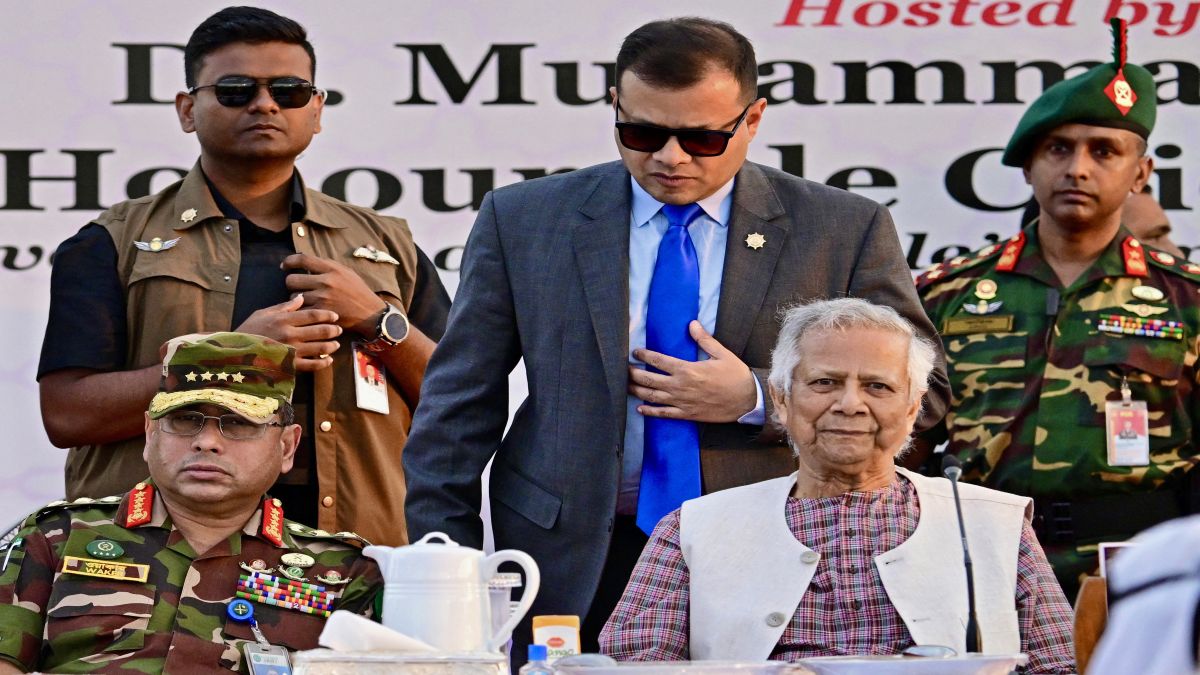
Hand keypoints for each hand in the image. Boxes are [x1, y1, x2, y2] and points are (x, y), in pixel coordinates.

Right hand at [235, 295, 341, 371]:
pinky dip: (322, 363)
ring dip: (331, 346)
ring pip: (319, 348)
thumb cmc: (249, 330)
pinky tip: (327, 360)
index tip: (335, 316)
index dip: (327, 315)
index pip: (312, 315)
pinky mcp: (288, 366)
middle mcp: (290, 334)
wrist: (234, 353)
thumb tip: (301, 297)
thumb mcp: (263, 313)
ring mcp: (290, 351)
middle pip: (320, 331)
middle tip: (339, 329)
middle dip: (333, 330)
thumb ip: (284, 307)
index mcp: (284, 319)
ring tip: (336, 344)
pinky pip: (310, 365)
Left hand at [282, 253, 386, 336]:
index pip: (302, 259)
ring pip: (294, 296)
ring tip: (306, 301)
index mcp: (332, 269)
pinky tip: (307, 310)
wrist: (370, 313)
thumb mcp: (347, 272)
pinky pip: (301, 310)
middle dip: (292, 283)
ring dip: (297, 299)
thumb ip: (327, 266)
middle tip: (298, 287)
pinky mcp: (321, 313)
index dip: (289, 261)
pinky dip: (302, 311)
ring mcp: (322, 298)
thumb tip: (306, 261)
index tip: (285, 266)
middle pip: (292, 279)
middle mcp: (326, 281)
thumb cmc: (358, 291)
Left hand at [629, 320, 757, 422]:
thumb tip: (692, 324)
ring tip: (625, 386)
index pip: (658, 360)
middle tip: (623, 369)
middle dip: (633, 374)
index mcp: (687, 369)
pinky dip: (650, 412)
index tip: (635, 351)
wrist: (747, 400)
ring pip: (652, 397)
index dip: (644, 355)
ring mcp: (682, 402)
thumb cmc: (735, 376)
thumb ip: (704, 339)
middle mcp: (680, 386)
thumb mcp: (722, 354)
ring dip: (637, 391)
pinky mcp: (687, 414)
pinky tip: (640, 408)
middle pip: (649, 379)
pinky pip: (664, 414)